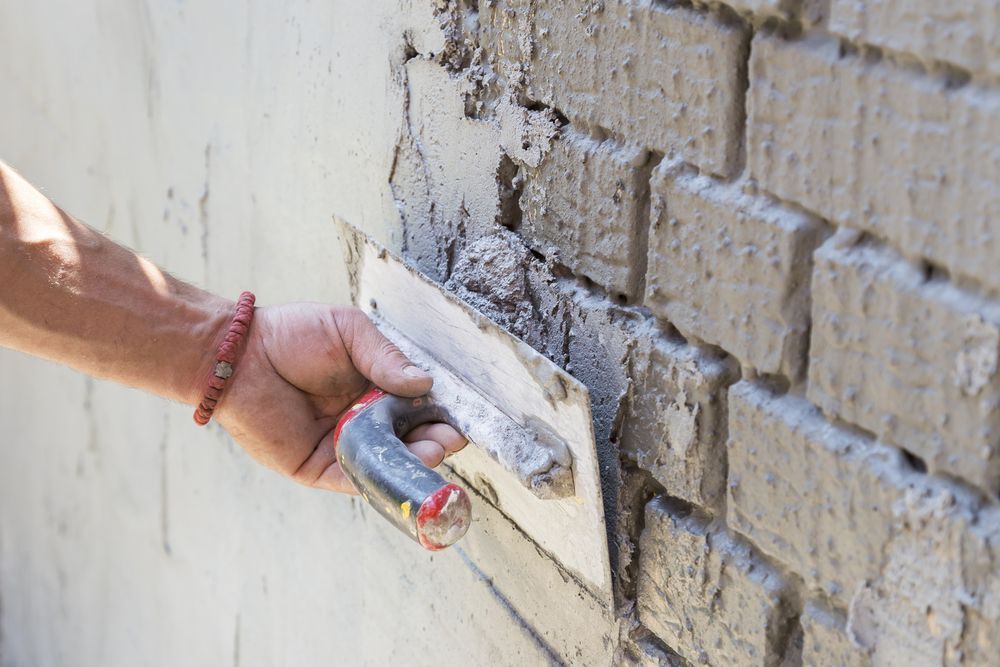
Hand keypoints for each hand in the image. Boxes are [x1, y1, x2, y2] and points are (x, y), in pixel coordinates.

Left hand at [215, 304, 466, 493]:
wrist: (240, 354)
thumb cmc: (292, 335)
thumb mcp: (350, 333)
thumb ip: (386, 358)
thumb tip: (426, 382)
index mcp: (374, 389)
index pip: (416, 408)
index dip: (438, 415)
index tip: (455, 418)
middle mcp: (362, 421)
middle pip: (407, 440)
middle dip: (432, 442)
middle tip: (448, 439)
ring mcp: (341, 446)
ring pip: (385, 463)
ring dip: (411, 462)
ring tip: (432, 453)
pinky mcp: (316, 468)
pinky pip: (352, 480)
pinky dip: (377, 481)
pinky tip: (398, 471)